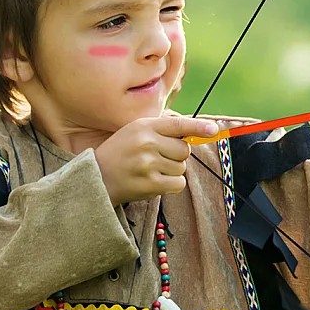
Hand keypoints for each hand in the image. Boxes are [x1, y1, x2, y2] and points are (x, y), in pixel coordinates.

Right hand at [94, 114, 218, 203]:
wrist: (96, 177)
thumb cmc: (120, 153)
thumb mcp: (134, 132)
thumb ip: (161, 130)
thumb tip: (193, 134)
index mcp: (144, 126)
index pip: (177, 125)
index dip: (198, 127)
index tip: (214, 130)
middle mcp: (147, 143)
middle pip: (184, 150)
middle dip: (176, 156)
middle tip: (157, 158)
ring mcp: (148, 164)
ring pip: (181, 168)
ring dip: (172, 171)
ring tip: (151, 170)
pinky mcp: (150, 183)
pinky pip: (178, 183)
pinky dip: (171, 185)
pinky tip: (155, 182)